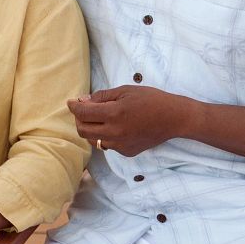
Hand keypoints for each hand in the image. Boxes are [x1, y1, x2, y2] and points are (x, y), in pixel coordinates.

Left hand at [68, 86, 196, 156]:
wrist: (173, 118)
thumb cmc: (151, 100)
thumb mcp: (125, 91)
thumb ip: (102, 96)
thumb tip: (83, 101)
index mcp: (114, 114)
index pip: (83, 113)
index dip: (74, 107)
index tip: (71, 102)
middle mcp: (114, 132)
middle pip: (83, 130)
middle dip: (79, 119)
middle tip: (83, 110)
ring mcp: (120, 145)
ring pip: (93, 140)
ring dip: (90, 129)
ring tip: (98, 118)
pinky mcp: (126, 152)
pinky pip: (108, 145)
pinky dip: (105, 136)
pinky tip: (115, 127)